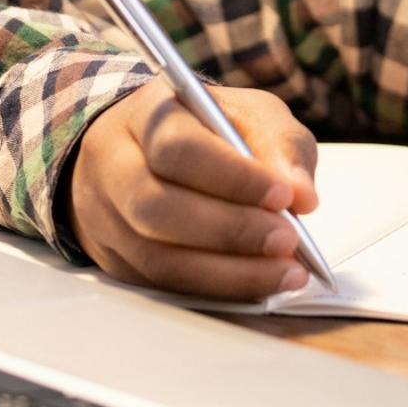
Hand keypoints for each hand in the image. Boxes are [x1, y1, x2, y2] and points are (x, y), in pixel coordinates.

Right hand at [66, 79, 318, 300]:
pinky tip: (258, 288)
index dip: (231, 176)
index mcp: (145, 115)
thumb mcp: (247, 114)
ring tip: (285, 274)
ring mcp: (105, 221)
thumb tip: (302, 196)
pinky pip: (162, 288)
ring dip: (228, 274)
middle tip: (288, 241)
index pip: (178, 148)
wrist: (145, 150)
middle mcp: (113, 168)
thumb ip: (280, 145)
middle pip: (157, 209)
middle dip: (230, 231)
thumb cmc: (206, 130)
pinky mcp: (116, 264)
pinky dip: (216, 292)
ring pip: (156, 259)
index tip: (284, 196)